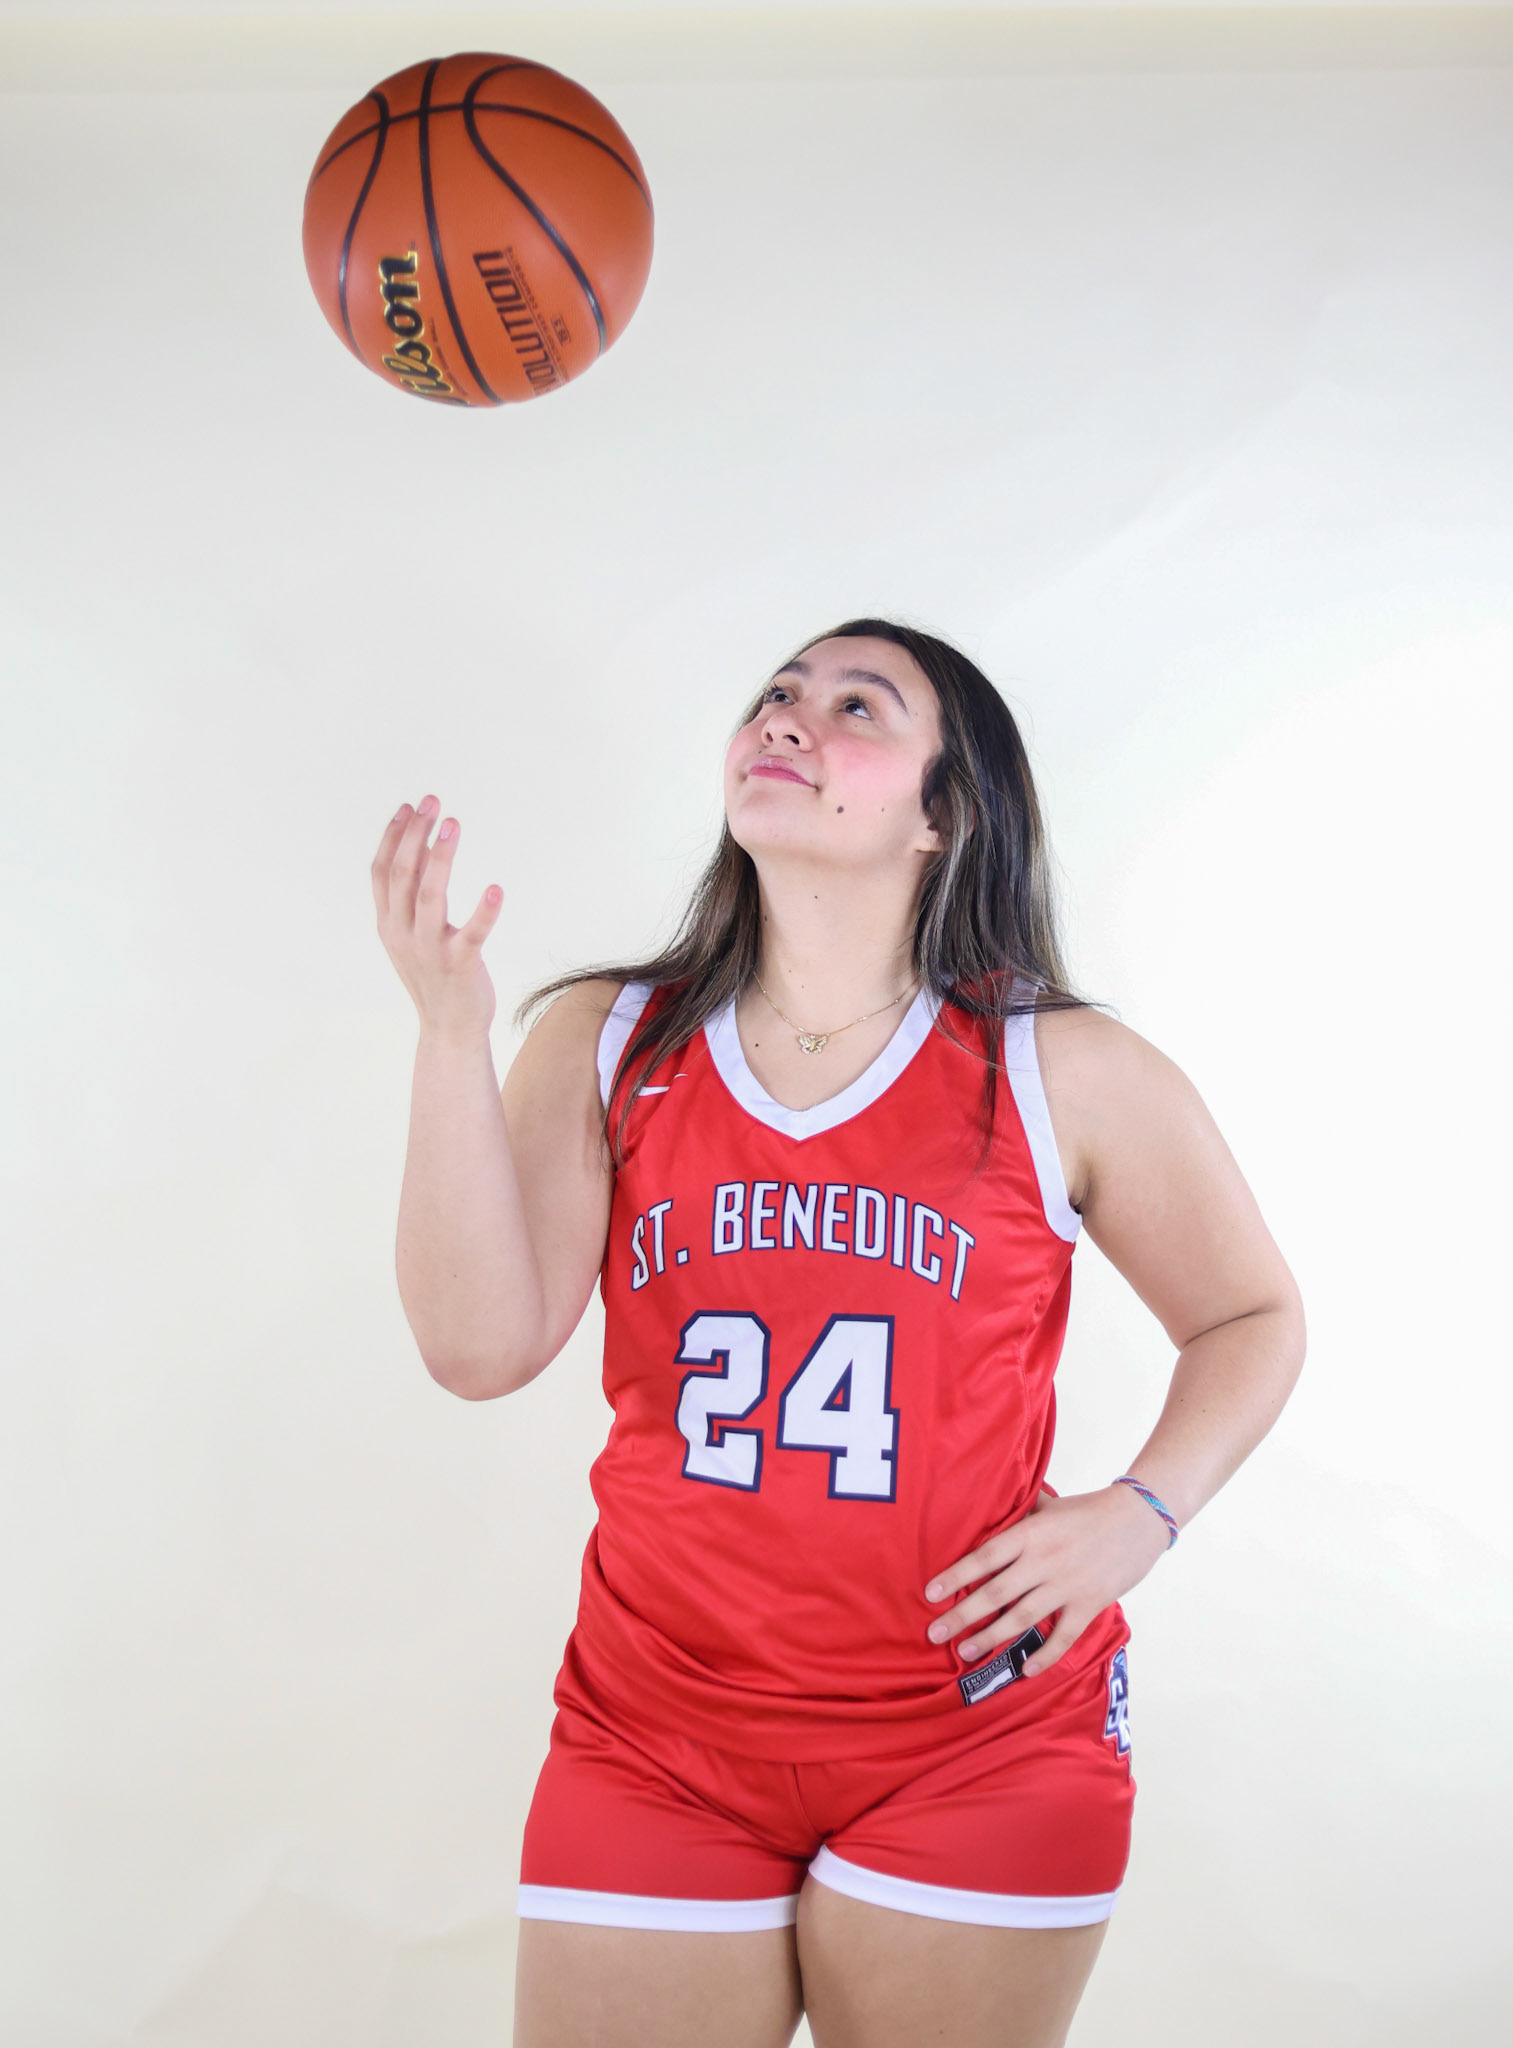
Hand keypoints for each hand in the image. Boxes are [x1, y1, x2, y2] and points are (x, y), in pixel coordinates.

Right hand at [372, 796, 501, 1039]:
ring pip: (429, 896)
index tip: (408, 807)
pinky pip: (472, 934)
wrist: (448, 1029)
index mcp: (389, 925)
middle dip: (415, 834)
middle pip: (402, 874)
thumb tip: (416, 857)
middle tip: (432, 802)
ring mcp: (429, 949)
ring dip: (440, 857)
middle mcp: (403, 933)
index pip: (382, 872)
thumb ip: (407, 904)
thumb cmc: (435, 978)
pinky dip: (484, 912)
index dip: (393, 837)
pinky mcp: (459, 964)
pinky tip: (496, 890)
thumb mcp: (409, 938)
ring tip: (452, 824)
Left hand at [922, 1483, 1170, 1676]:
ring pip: (1022, 1618)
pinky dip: (1044, 1655)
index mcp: (1030, 1533)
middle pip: (996, 1593)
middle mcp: (1044, 1561)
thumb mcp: (1048, 1505)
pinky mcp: (1090, 1604)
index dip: (956, 1576)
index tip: (930, 1593)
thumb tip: (986, 1507)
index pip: (984, 1557)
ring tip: (967, 1651)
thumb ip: (1019, 1513)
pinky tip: (1024, 1670)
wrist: (1139, 1519)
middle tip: (935, 1634)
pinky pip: (1063, 1636)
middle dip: (962, 1616)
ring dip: (992, 1637)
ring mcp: (1067, 1585)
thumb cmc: (1088, 1510)